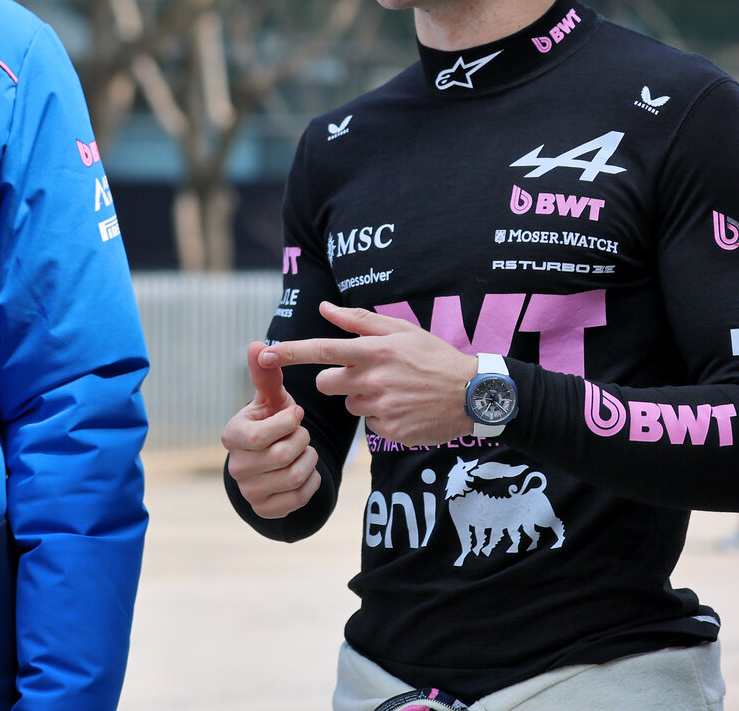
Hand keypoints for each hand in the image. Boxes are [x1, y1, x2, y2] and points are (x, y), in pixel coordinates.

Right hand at [221, 342, 321, 518]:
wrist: (271, 456)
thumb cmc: (271, 420)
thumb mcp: (271, 398)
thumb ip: (266, 373)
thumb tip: (259, 346)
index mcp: (232, 436)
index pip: (259, 436)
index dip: (286, 424)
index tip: (296, 413)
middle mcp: (235, 467)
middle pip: (281, 456)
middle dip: (301, 440)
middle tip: (301, 433)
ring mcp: (249, 491)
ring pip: (293, 477)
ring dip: (309, 459)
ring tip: (304, 449)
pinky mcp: (265, 509)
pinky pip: (299, 499)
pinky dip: (311, 481)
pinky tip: (306, 468)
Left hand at [256, 301, 478, 446]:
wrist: (473, 393)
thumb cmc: (434, 356)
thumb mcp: (401, 330)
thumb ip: (359, 321)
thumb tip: (324, 309)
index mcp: (373, 351)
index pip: (322, 350)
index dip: (291, 351)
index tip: (265, 352)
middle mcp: (372, 379)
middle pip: (326, 384)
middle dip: (337, 381)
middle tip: (365, 375)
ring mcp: (381, 407)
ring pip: (349, 405)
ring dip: (363, 399)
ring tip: (395, 391)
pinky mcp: (390, 431)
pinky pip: (370, 425)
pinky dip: (382, 417)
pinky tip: (404, 408)